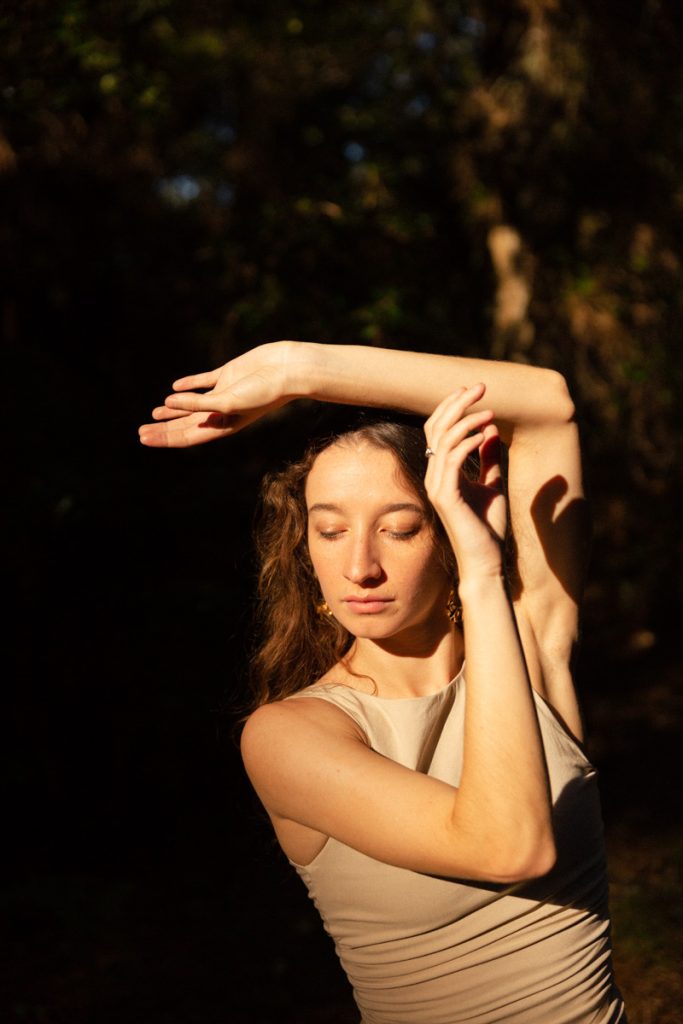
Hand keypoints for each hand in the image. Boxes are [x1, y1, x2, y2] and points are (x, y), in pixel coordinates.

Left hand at [138, 341, 296, 447]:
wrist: (287, 369)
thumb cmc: (264, 391)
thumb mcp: (229, 401)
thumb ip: (198, 403)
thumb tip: (167, 401)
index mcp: (223, 425)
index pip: (187, 436)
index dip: (164, 438)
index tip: (143, 438)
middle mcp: (222, 412)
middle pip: (186, 424)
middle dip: (163, 428)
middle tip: (140, 431)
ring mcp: (224, 392)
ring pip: (192, 405)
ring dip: (173, 410)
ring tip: (154, 413)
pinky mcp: (228, 374)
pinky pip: (203, 381)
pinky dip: (188, 385)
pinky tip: (174, 387)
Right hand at [424, 385, 506, 579]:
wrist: (485, 561)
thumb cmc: (487, 528)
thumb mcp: (492, 484)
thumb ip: (488, 459)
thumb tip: (490, 430)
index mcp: (441, 472)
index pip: (438, 429)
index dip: (452, 406)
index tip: (475, 390)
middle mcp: (434, 476)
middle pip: (436, 428)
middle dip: (457, 403)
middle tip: (481, 386)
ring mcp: (436, 486)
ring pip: (442, 440)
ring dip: (466, 420)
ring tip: (490, 411)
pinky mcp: (445, 497)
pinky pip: (451, 460)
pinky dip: (468, 443)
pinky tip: (485, 435)